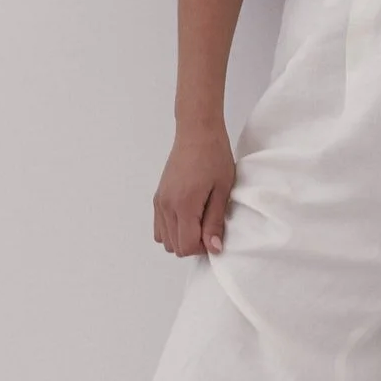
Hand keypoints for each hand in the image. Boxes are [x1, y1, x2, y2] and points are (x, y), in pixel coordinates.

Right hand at [151, 120, 235, 257]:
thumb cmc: (214, 156)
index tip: (215, 234)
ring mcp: (159, 201)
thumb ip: (215, 221)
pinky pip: (159, 226)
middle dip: (193, 244)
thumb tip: (214, 248)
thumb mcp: (222, 190)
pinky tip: (188, 216)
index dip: (204, 248)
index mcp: (183, 206)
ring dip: (182, 237)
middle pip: (174, 246)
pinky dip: (172, 229)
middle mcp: (166, 206)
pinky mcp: (157, 196)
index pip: (186, 246)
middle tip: (209, 226)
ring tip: (199, 220)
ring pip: (164, 239)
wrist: (197, 132)